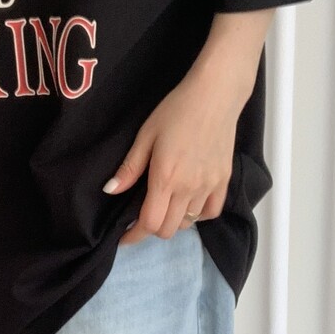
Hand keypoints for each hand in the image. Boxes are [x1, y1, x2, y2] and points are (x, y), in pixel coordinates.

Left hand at [103, 55, 251, 245]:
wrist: (215, 95)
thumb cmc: (176, 110)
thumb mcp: (146, 135)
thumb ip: (130, 167)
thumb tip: (110, 190)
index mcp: (165, 178)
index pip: (149, 223)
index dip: (134, 236)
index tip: (125, 238)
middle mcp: (188, 188)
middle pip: (168, 229)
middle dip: (152, 228)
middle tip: (144, 216)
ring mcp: (209, 186)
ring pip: (188, 223)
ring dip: (173, 220)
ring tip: (165, 205)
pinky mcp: (224, 180)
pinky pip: (210, 212)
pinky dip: (197, 215)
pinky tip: (188, 202)